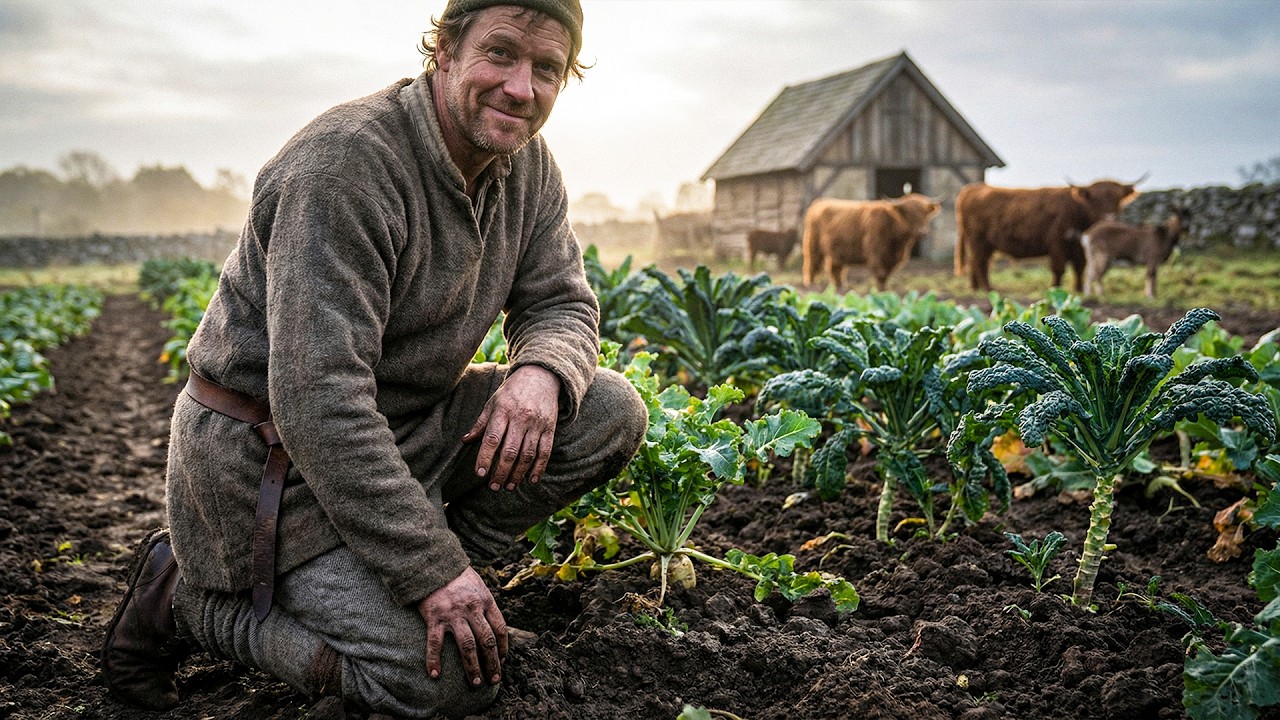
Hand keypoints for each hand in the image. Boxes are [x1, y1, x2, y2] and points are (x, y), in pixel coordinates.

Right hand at [417, 567, 507, 685]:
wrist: (432, 563)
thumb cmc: (456, 575)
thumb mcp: (478, 585)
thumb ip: (484, 605)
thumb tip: (492, 627)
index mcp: (486, 600)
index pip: (501, 628)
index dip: (504, 648)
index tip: (503, 660)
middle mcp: (472, 608)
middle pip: (487, 641)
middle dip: (493, 663)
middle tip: (494, 680)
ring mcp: (453, 614)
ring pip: (468, 647)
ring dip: (472, 668)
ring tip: (476, 683)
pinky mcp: (434, 617)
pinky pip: (435, 644)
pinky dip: (434, 660)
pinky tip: (435, 675)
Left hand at [462, 365, 559, 490]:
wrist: (541, 377)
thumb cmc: (512, 392)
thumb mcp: (493, 403)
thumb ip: (480, 423)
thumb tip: (465, 441)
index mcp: (503, 411)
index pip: (492, 439)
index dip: (485, 457)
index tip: (479, 473)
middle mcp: (520, 418)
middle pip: (510, 451)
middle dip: (501, 472)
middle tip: (493, 487)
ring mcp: (537, 424)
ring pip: (527, 454)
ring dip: (518, 474)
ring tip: (509, 486)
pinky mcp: (550, 428)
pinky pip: (545, 452)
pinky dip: (539, 468)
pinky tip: (531, 480)